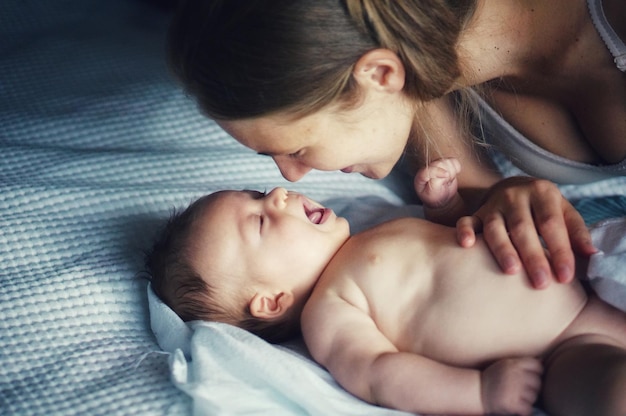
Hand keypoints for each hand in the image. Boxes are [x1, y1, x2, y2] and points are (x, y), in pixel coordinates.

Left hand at [414, 158, 460, 207]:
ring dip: (452, 172)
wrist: (441, 198)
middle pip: (440, 163)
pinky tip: (452, 176)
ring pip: (448, 161)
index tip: (446, 175)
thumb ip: (436, 182)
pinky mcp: (445, 163)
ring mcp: (437, 165)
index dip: (438, 171)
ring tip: (447, 181)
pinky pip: (454, 161)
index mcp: (421, 176)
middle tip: (445, 183)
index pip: (429, 169)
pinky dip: (456, 168)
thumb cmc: (434, 197)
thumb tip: (444, 172)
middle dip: (447, 174)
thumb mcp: (432, 194)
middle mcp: (428, 168)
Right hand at [456, 177, 596, 288]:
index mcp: (542, 193)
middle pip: (523, 227)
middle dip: (533, 256)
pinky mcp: (476, 212)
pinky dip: (464, 231)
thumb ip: (577, 232)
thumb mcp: (565, 213)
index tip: (565, 276)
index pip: (551, 223)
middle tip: (541, 283)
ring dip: (502, 249)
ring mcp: (493, 204)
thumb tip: (591, 255)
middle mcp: (515, 196)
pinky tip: (467, 245)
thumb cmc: (544, 209)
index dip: (559, 250)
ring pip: (495, 227)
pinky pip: (466, 221)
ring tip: (511, 271)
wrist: (515, 187)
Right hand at [481, 357, 542, 415]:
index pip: (536, 366)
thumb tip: (542, 360)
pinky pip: (527, 409)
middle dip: (532, 388)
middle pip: (537, 382)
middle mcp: (513, 375)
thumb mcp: (504, 365)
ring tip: (516, 397)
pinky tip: (516, 406)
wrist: (476, 391)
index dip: (536, 372)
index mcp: (512, 364)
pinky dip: (524, 410)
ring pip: (533, 396)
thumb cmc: (493, 378)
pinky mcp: (510, 403)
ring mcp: (512, 389)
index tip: (528, 377)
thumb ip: (520, 363)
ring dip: (527, 399)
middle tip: (522, 390)